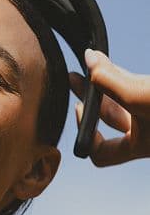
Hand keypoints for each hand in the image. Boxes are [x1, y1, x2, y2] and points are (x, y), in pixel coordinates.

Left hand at [69, 50, 149, 166]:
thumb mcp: (140, 96)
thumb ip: (112, 82)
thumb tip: (88, 60)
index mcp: (138, 146)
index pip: (101, 154)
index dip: (86, 136)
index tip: (80, 108)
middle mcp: (144, 133)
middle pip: (109, 119)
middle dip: (90, 97)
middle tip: (72, 77)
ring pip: (122, 99)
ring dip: (103, 80)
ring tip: (87, 60)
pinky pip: (133, 87)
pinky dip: (119, 75)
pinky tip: (106, 62)